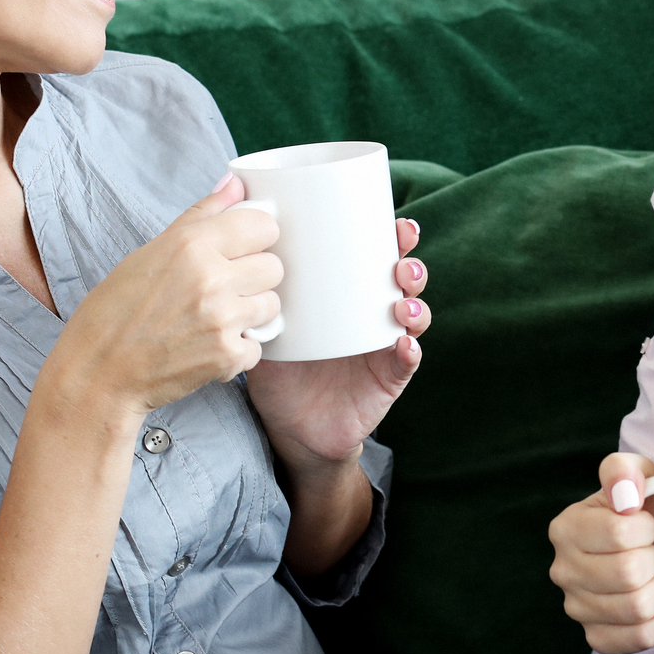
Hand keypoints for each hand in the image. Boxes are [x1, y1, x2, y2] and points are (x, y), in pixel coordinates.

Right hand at [45, 175, 285, 422]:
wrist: (97, 372)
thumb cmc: (116, 310)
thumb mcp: (150, 251)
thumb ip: (202, 215)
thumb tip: (236, 182)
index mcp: (191, 244)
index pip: (264, 224)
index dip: (256, 238)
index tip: (243, 250)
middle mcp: (211, 277)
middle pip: (274, 266)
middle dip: (255, 277)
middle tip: (225, 289)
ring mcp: (222, 318)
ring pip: (272, 305)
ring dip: (251, 313)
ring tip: (215, 318)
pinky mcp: (227, 355)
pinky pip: (258, 345)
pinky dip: (238, 350)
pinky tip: (207, 346)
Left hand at [245, 204, 430, 469]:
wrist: (292, 428)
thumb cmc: (282, 371)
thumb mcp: (269, 328)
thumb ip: (259, 299)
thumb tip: (237, 257)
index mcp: (349, 297)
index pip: (377, 260)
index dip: (393, 240)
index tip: (395, 225)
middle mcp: (373, 316)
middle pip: (404, 282)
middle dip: (410, 266)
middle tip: (400, 264)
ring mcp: (384, 346)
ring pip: (414, 316)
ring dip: (415, 305)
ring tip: (401, 305)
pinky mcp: (388, 378)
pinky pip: (407, 362)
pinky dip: (410, 351)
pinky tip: (403, 344)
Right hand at [548, 453, 653, 653]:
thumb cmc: (652, 511)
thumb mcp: (641, 475)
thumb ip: (624, 471)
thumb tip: (625, 496)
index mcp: (567, 527)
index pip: (619, 533)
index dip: (648, 529)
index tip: (651, 525)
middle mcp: (563, 570)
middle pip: (628, 574)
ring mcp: (577, 608)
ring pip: (637, 609)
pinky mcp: (597, 636)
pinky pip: (638, 639)